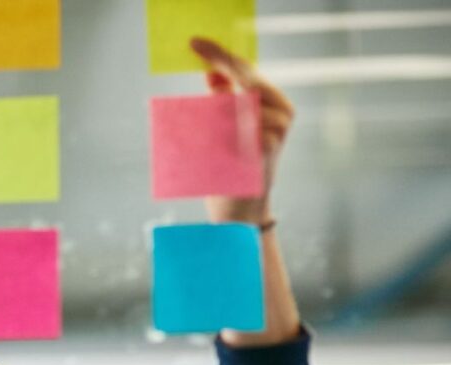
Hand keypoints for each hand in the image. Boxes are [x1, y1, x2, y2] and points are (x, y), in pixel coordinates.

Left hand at [190, 37, 294, 225]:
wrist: (240, 208)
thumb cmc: (230, 167)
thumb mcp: (224, 129)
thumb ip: (223, 100)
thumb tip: (211, 74)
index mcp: (271, 103)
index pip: (246, 71)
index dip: (221, 55)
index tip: (196, 44)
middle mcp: (280, 111)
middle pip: (247, 78)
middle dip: (221, 63)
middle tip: (197, 49)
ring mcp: (277, 128)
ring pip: (243, 100)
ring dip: (220, 105)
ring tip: (208, 123)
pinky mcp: (269, 146)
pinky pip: (241, 125)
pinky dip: (225, 127)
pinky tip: (217, 136)